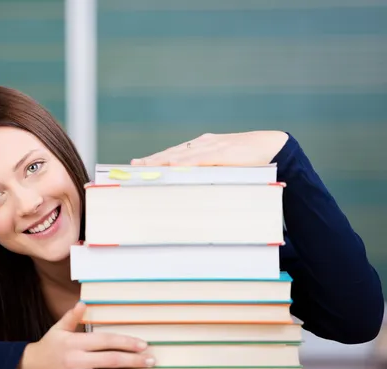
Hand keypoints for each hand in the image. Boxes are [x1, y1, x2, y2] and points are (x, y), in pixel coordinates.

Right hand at [13, 302, 153, 368]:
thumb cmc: (47, 347)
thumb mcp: (58, 329)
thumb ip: (72, 317)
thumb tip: (83, 303)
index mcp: (75, 343)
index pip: (106, 341)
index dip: (126, 343)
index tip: (142, 344)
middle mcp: (77, 361)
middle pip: (111, 360)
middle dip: (134, 360)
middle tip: (150, 360)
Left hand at [130, 130, 288, 166]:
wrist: (274, 146)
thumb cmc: (249, 158)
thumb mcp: (224, 165)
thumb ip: (208, 171)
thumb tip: (191, 184)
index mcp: (202, 147)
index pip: (173, 153)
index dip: (155, 159)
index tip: (137, 165)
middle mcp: (204, 144)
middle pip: (172, 152)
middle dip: (152, 160)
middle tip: (133, 166)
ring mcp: (213, 147)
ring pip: (182, 154)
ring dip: (162, 160)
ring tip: (146, 166)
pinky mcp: (224, 153)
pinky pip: (201, 158)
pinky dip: (186, 162)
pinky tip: (173, 164)